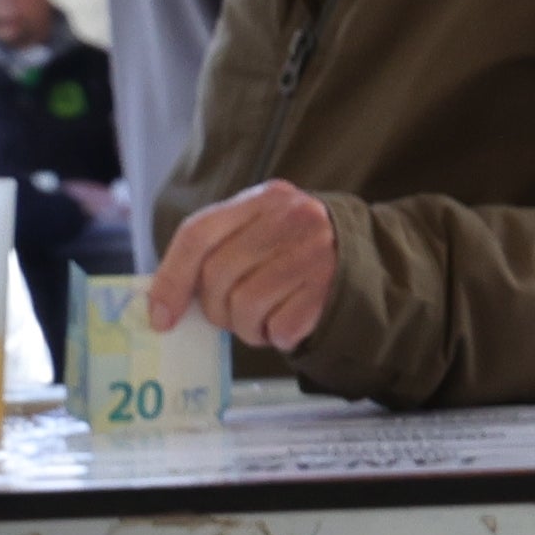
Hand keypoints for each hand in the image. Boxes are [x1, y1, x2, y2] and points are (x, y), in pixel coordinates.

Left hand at [149, 180, 342, 351]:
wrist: (373, 260)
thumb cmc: (299, 250)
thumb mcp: (262, 230)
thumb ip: (218, 250)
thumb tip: (164, 304)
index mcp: (266, 198)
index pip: (200, 233)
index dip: (171, 277)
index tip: (161, 316)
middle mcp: (293, 219)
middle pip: (218, 275)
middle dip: (216, 308)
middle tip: (231, 314)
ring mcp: (315, 255)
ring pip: (245, 307)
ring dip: (246, 327)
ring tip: (263, 319)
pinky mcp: (330, 292)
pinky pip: (279, 328)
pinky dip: (276, 335)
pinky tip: (288, 321)